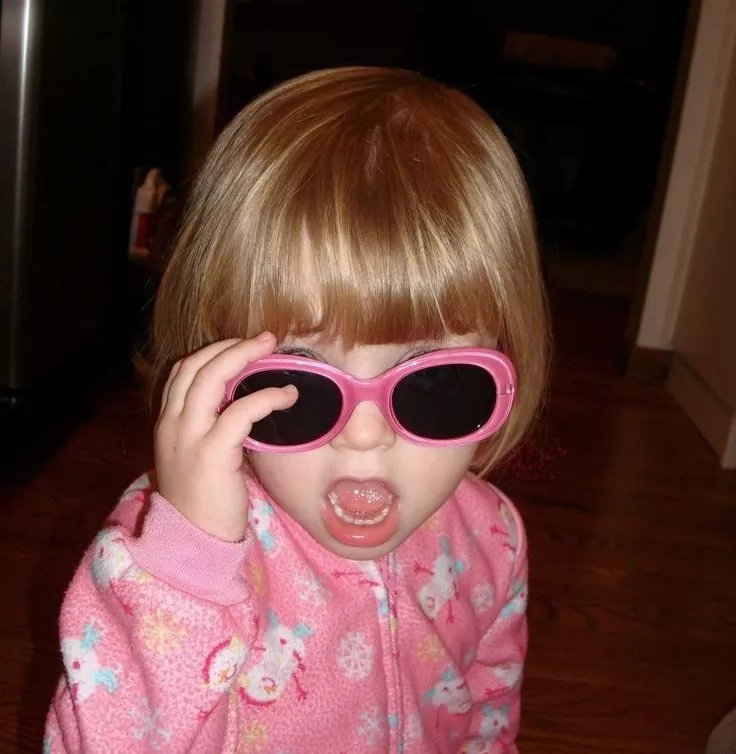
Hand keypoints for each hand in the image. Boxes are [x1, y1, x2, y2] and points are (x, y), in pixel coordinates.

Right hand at [154, 333, 297, 541]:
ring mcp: (189, 437)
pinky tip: (287, 396)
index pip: (182, 371)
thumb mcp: (198, 455)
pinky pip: (241, 411)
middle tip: (265, 337)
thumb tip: (247, 401)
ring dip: (244, 357)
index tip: (241, 345)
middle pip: (195, 366)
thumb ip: (211, 427)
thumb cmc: (204, 500)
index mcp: (167, 423)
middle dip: (231, 345)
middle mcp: (172, 424)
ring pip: (212, 378)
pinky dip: (266, 397)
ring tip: (272, 349)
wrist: (193, 541)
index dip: (212, 351)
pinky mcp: (213, 453)